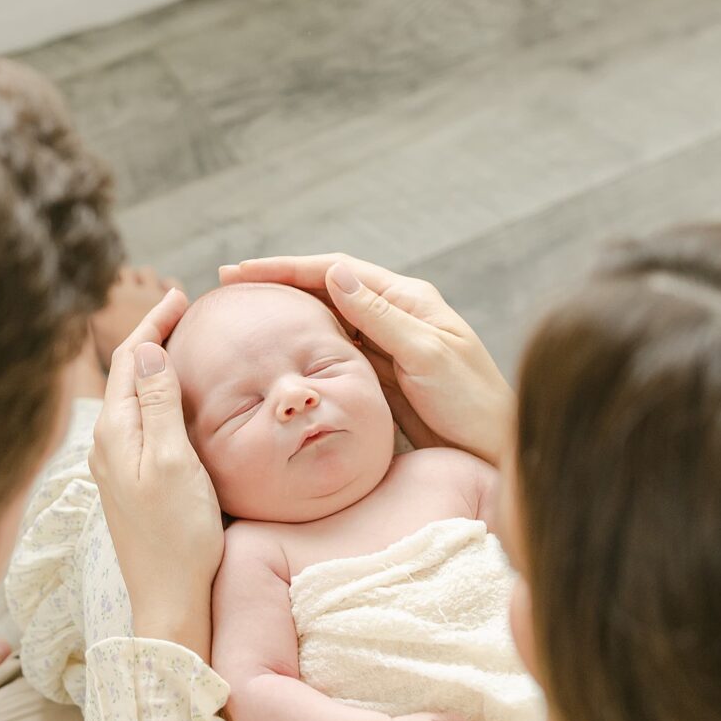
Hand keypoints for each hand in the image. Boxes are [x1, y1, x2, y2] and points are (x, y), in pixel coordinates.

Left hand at [91, 288, 225, 660]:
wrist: (170, 600)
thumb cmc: (177, 536)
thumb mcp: (174, 461)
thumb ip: (160, 403)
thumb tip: (147, 348)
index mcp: (115, 433)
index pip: (128, 359)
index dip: (153, 323)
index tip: (181, 296)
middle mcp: (108, 446)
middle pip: (126, 375)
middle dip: (152, 338)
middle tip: (183, 310)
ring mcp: (117, 467)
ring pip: (133, 399)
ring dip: (154, 367)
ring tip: (181, 343)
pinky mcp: (131, 484)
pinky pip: (141, 424)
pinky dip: (158, 398)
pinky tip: (177, 400)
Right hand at [220, 253, 512, 462]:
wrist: (494, 451)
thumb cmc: (473, 404)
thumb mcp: (429, 356)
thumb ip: (382, 318)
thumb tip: (336, 274)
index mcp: (408, 300)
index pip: (336, 272)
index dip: (285, 269)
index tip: (240, 272)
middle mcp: (393, 317)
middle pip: (324, 292)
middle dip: (276, 287)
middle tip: (226, 289)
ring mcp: (384, 349)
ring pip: (324, 324)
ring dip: (284, 318)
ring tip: (240, 318)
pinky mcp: (378, 380)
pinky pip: (331, 358)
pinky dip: (301, 352)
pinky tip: (275, 357)